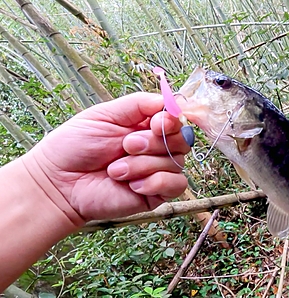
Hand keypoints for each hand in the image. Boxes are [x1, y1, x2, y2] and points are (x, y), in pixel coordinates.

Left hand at [22, 92, 189, 223]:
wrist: (58, 182)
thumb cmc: (75, 147)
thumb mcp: (104, 114)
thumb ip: (138, 103)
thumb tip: (168, 100)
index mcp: (145, 126)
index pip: (176, 119)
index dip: (171, 119)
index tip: (155, 122)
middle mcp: (155, 148)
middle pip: (181, 140)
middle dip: (153, 142)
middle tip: (126, 146)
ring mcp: (157, 171)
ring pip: (176, 162)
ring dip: (143, 165)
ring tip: (115, 170)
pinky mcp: (157, 194)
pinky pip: (176, 185)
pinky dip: (155, 182)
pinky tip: (132, 185)